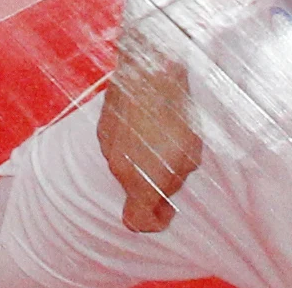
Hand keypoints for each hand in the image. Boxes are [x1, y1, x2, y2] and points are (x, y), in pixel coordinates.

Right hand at [96, 56, 203, 231]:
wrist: (150, 69)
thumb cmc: (175, 113)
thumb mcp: (188, 156)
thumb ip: (173, 182)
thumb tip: (164, 195)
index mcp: (138, 180)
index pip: (136, 221)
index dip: (154, 222)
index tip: (168, 209)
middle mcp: (117, 166)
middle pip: (133, 189)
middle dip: (153, 184)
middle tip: (174, 163)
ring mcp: (106, 144)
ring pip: (126, 165)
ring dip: (143, 159)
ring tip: (164, 136)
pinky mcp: (103, 123)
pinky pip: (119, 144)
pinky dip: (133, 141)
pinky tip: (149, 122)